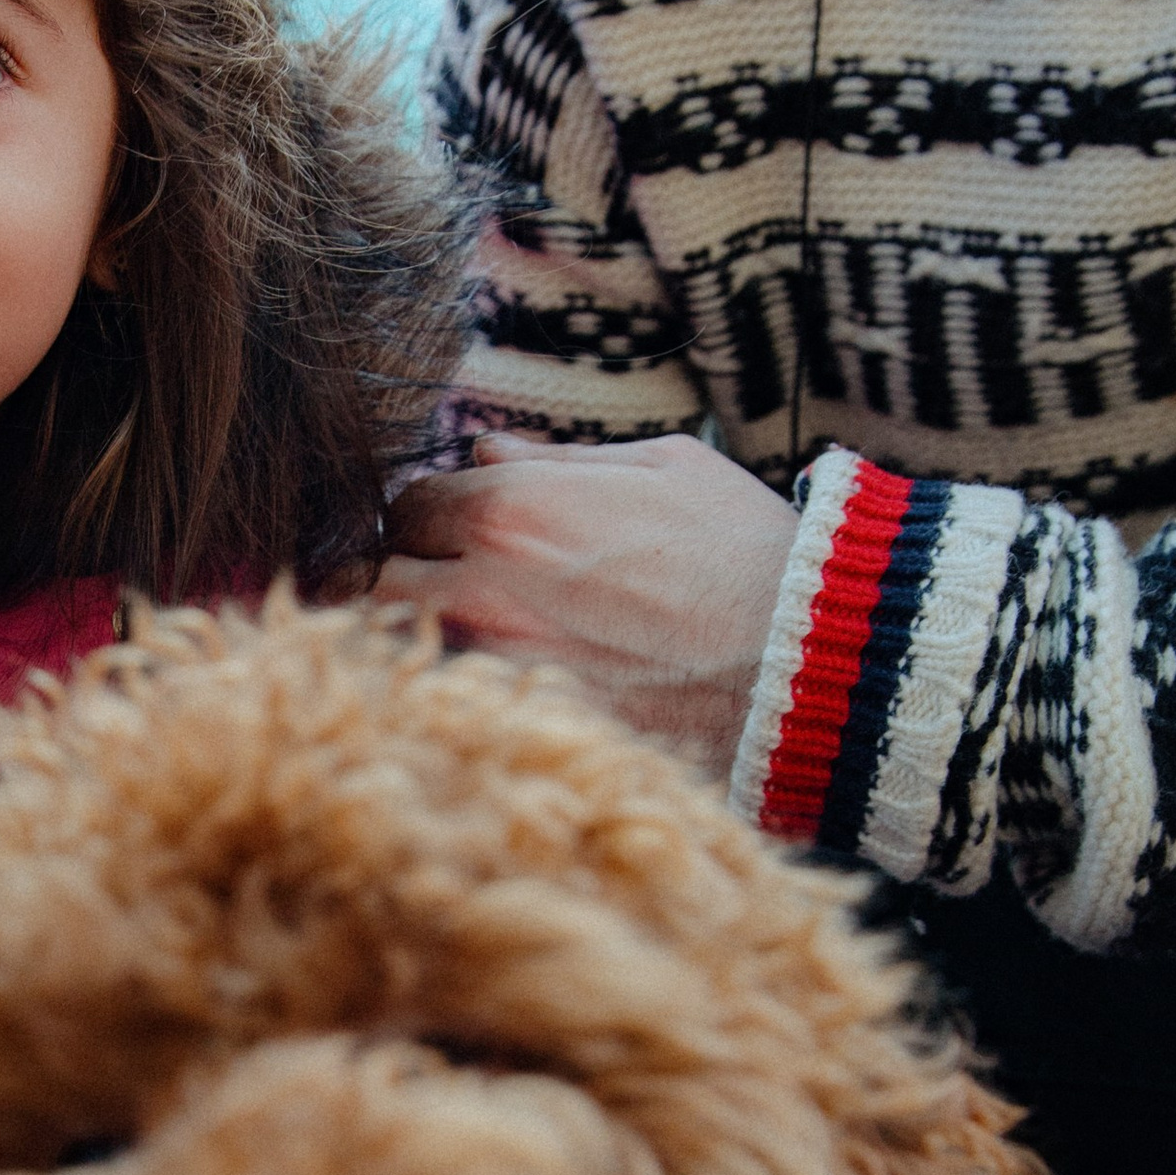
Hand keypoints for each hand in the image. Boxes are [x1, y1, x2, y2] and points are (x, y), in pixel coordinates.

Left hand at [374, 433, 796, 769]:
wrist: (800, 651)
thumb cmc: (739, 545)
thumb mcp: (660, 464)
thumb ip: (557, 458)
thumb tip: (487, 451)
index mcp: (510, 508)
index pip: (405, 506)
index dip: (423, 514)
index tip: (446, 525)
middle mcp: (485, 587)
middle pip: (375, 582)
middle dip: (395, 575)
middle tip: (430, 579)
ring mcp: (499, 666)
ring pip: (401, 648)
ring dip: (414, 635)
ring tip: (452, 630)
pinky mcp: (526, 724)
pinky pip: (457, 702)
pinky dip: (458, 691)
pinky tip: (491, 681)